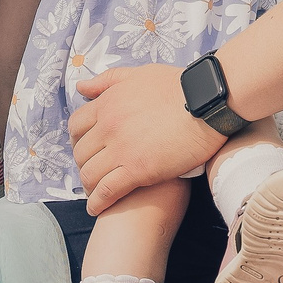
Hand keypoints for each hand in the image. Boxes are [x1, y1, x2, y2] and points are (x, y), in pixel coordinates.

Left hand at [68, 63, 225, 212]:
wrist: (207, 102)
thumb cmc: (178, 86)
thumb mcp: (138, 74)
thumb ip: (107, 80)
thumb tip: (82, 88)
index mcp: (107, 104)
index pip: (75, 126)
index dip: (77, 141)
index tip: (86, 149)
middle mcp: (108, 126)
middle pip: (81, 153)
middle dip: (83, 165)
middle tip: (93, 172)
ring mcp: (122, 149)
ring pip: (89, 174)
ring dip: (89, 186)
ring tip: (95, 193)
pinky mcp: (138, 170)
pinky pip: (107, 191)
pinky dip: (98, 202)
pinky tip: (97, 208)